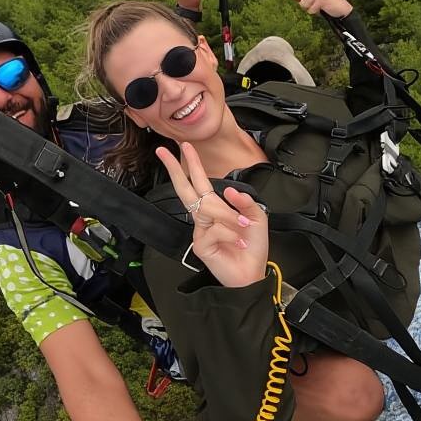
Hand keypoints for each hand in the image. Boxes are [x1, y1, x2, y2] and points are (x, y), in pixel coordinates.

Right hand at [156, 142, 268, 287]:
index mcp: (216, 208)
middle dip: (175, 169)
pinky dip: (230, 233)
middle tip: (163, 151)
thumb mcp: (256, 218)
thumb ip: (245, 201)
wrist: (251, 274)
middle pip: (185, 189)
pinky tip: (237, 242)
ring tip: (244, 226)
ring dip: (229, 216)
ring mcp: (200, 231)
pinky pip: (215, 229)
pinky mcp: (200, 245)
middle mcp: (205, 217)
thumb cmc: (251, 248)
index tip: (183, 147)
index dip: (192, 165)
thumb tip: (227, 190)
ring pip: (209, 209)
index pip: (200, 183)